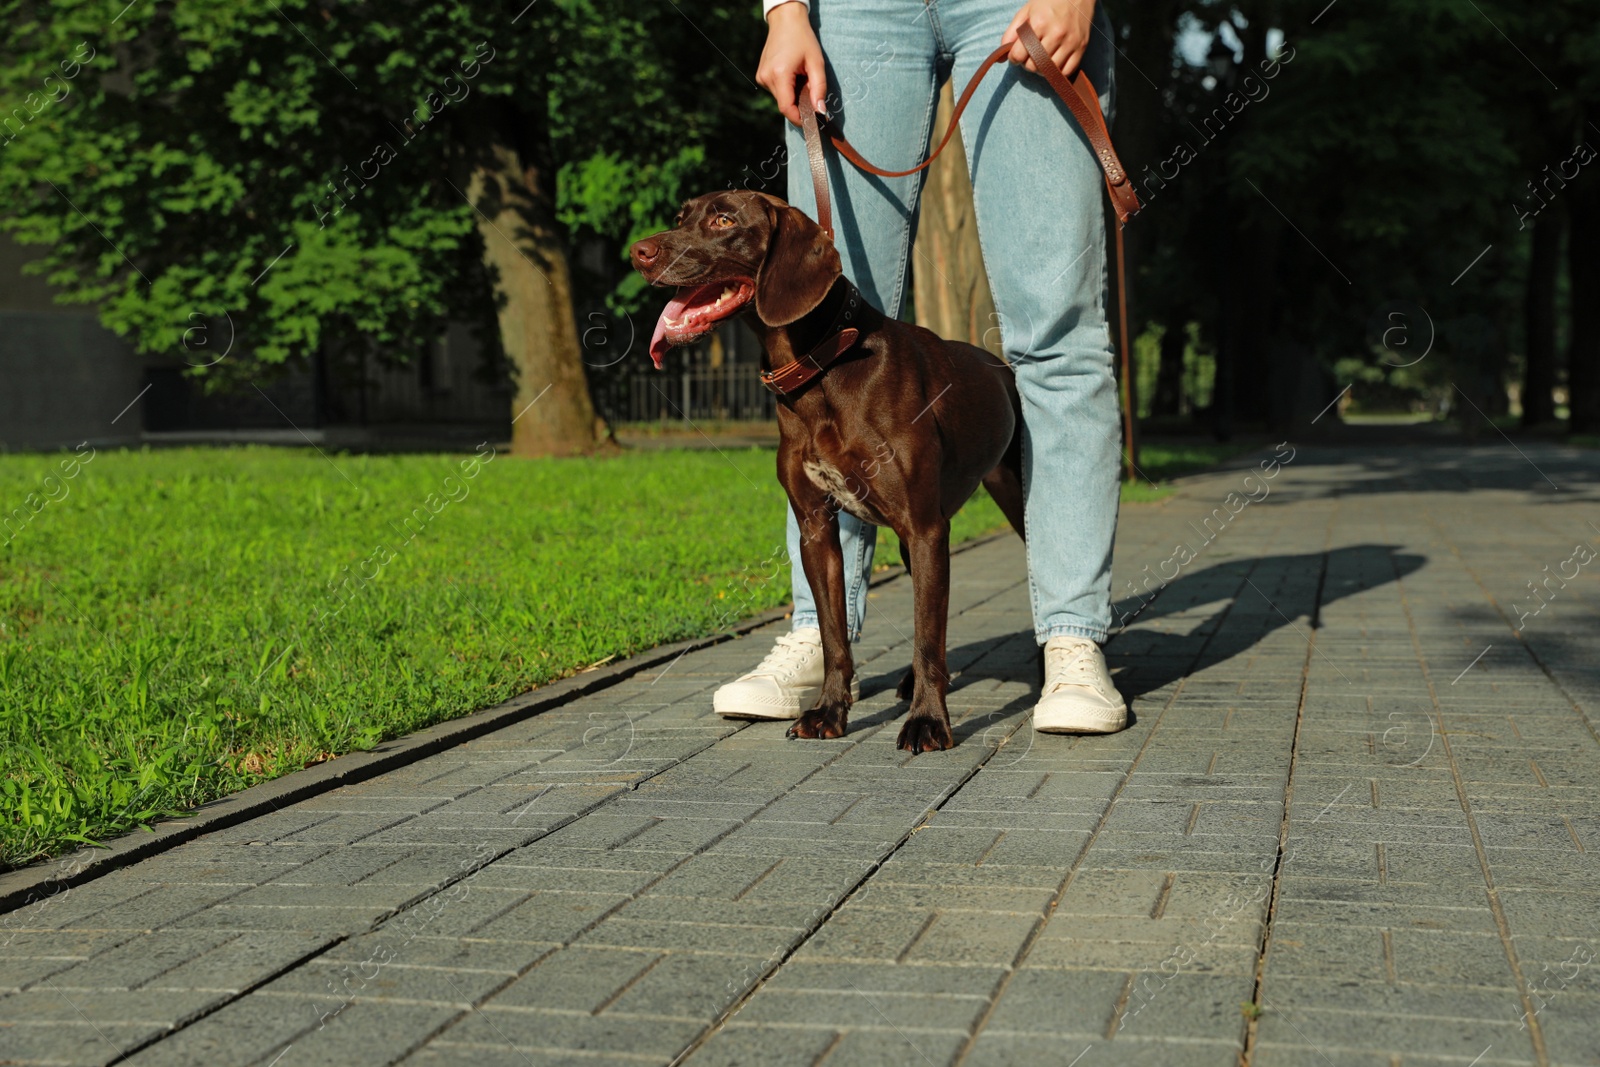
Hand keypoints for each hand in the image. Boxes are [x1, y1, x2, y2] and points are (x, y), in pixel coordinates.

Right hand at [757, 1, 827, 125]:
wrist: (785, 20)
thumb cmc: (803, 38)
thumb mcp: (816, 63)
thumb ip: (819, 89)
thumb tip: (820, 111)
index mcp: (779, 74)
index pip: (786, 108)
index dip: (799, 119)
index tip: (812, 122)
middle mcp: (766, 77)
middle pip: (784, 104)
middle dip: (799, 104)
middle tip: (811, 90)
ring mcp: (761, 77)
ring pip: (780, 98)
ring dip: (793, 95)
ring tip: (801, 77)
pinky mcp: (761, 76)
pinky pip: (776, 90)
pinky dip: (787, 88)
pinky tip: (792, 74)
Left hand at [1001, 0, 1093, 77]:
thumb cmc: (1049, 2)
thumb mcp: (1027, 11)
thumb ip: (1012, 33)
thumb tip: (1001, 58)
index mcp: (1039, 23)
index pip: (1019, 55)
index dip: (1014, 57)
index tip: (1016, 53)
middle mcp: (1056, 34)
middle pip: (1033, 65)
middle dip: (1027, 63)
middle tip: (1029, 55)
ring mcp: (1070, 42)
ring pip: (1049, 71)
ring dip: (1041, 69)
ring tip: (1041, 58)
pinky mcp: (1081, 48)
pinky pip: (1066, 72)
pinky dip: (1057, 72)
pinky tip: (1053, 63)